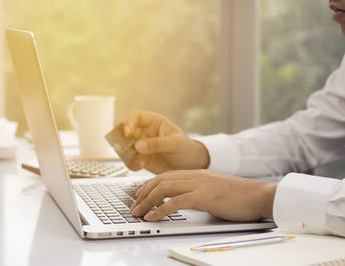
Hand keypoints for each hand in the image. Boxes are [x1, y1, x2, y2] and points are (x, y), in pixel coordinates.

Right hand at [124, 110, 209, 173]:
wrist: (192, 166)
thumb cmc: (187, 149)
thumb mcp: (175, 144)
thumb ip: (157, 144)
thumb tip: (138, 146)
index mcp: (154, 122)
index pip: (136, 117)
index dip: (129, 122)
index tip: (128, 133)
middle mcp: (145, 133)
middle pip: (126, 132)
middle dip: (122, 140)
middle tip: (122, 148)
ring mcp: (143, 146)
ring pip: (126, 147)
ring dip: (126, 153)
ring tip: (134, 160)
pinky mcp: (142, 159)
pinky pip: (131, 160)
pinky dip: (131, 164)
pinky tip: (139, 166)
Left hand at [130, 169, 277, 221]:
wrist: (257, 194)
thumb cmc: (237, 195)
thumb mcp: (212, 189)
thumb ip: (197, 191)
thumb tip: (183, 201)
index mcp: (195, 173)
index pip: (165, 176)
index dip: (149, 185)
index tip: (139, 195)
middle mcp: (193, 175)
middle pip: (160, 181)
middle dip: (143, 194)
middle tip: (134, 207)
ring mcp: (198, 184)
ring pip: (164, 189)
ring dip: (147, 202)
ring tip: (137, 213)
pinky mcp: (203, 196)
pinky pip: (175, 202)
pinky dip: (161, 210)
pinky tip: (152, 217)